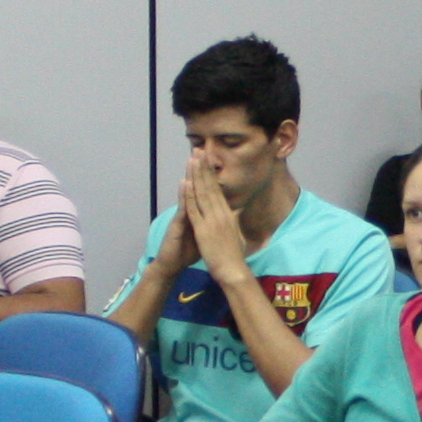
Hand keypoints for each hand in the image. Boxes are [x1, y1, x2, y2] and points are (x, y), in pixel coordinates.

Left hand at [178, 158, 249, 280]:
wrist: (233, 270)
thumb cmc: (235, 256)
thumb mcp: (236, 234)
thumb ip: (234, 221)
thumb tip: (235, 212)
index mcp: (228, 214)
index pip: (218, 189)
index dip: (211, 174)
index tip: (207, 160)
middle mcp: (221, 213)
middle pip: (210, 186)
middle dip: (203, 168)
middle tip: (199, 151)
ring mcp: (212, 220)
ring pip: (202, 193)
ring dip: (196, 175)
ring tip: (192, 159)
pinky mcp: (203, 229)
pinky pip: (194, 208)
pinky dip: (189, 194)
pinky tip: (186, 182)